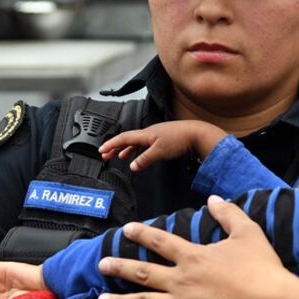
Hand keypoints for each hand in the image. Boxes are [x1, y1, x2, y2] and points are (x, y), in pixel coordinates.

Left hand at [95, 195, 298, 298]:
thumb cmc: (262, 268)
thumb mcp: (247, 232)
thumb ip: (228, 214)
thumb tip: (213, 199)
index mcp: (193, 256)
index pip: (160, 241)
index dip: (141, 234)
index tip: (126, 230)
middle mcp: (180, 280)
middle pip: (142, 272)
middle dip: (119, 267)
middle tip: (101, 265)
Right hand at [99, 121, 225, 170]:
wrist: (197, 133)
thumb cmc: (180, 139)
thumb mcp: (160, 152)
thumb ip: (145, 159)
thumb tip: (132, 166)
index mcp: (146, 134)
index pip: (123, 138)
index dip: (111, 144)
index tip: (101, 150)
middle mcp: (149, 132)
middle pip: (127, 139)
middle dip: (115, 146)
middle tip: (105, 154)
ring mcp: (156, 135)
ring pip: (136, 141)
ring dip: (126, 149)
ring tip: (119, 156)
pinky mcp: (163, 138)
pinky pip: (145, 143)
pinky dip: (138, 149)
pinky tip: (140, 155)